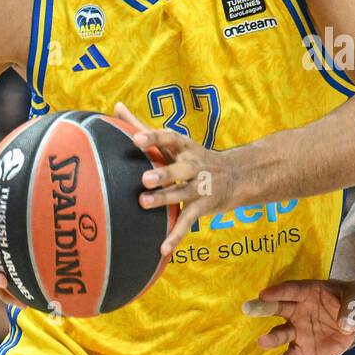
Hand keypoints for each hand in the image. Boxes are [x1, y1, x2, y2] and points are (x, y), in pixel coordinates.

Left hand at [113, 101, 236, 257]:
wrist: (238, 175)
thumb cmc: (194, 156)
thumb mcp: (175, 141)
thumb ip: (143, 125)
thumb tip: (116, 106)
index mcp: (185, 147)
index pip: (169, 139)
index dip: (154, 138)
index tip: (136, 139)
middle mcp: (194, 165)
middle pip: (179, 168)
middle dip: (164, 173)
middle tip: (145, 178)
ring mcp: (200, 187)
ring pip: (181, 194)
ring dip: (164, 199)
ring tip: (144, 202)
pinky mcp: (204, 207)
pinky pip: (188, 222)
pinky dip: (176, 236)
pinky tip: (163, 249)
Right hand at [244, 279, 354, 354]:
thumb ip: (353, 305)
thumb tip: (345, 323)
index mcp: (309, 292)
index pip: (292, 290)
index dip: (279, 291)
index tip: (264, 294)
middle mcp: (297, 310)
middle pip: (278, 309)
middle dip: (263, 308)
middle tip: (248, 309)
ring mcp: (298, 331)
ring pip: (281, 335)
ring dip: (272, 338)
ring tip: (263, 342)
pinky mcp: (302, 350)